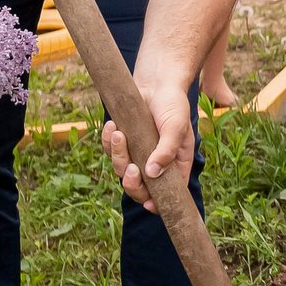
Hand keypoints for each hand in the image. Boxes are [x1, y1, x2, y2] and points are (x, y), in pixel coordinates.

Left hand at [100, 76, 197, 204]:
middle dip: (132, 183)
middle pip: (140, 188)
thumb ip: (167, 150)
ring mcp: (137, 154)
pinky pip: (109, 150)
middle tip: (130, 169)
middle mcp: (155, 164)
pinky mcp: (123, 142)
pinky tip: (112, 126)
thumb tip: (152, 173)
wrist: (157, 82)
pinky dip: (108, 140)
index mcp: (174, 166)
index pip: (167, 194)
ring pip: (121, 169)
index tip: (148, 204)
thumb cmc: (173, 104)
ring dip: (118, 155)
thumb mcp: (177, 126)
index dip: (157, 203)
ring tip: (119, 134)